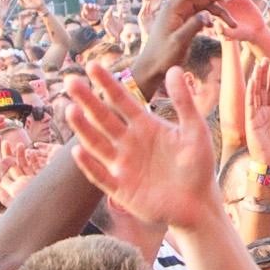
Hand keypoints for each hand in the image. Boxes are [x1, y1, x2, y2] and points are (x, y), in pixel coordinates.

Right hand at [61, 71, 212, 234]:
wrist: (198, 205)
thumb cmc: (198, 166)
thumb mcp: (195, 130)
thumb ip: (184, 102)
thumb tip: (174, 68)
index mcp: (144, 126)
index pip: (121, 100)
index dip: (107, 83)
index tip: (92, 64)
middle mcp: (128, 143)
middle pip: (103, 118)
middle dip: (87, 100)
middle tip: (70, 81)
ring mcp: (122, 166)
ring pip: (97, 144)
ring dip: (83, 128)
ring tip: (70, 110)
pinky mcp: (120, 189)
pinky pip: (100, 176)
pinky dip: (89, 165)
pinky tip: (79, 151)